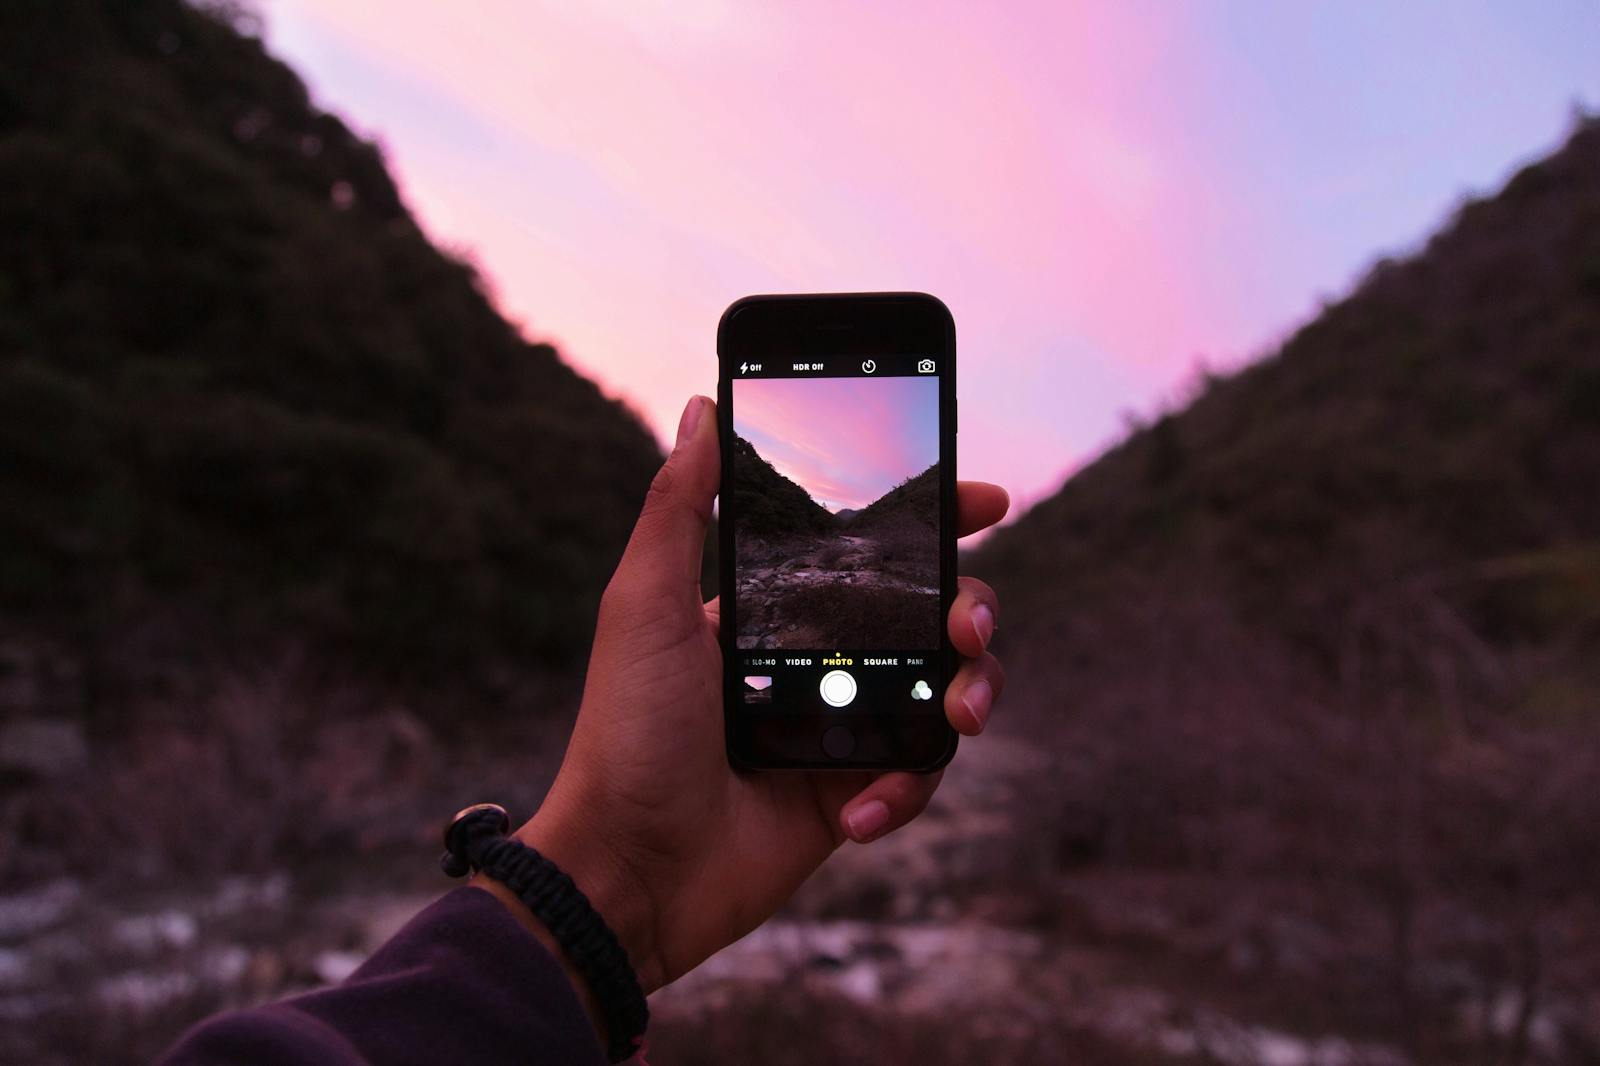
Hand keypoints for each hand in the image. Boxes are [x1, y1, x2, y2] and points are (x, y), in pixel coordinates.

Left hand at [483, 395, 1007, 998]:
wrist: (629, 868)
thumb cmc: (627, 730)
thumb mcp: (644, 604)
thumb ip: (679, 507)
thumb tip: (702, 408)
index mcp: (773, 606)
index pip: (869, 548)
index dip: (932, 520)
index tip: (983, 500)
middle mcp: (815, 658)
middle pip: (929, 613)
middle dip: (971, 608)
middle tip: (967, 622)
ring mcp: (839, 726)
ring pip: (945, 689)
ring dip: (970, 693)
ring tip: (960, 714)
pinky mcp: (853, 793)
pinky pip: (918, 774)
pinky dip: (905, 787)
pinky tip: (858, 807)